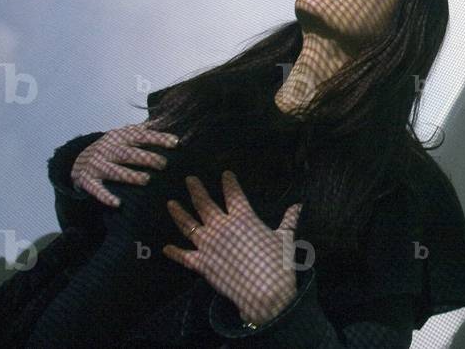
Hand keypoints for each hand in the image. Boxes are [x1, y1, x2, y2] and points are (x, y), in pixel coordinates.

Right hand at [71, 120, 180, 206]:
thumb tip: (166, 118)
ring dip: (130, 176)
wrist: (78, 159)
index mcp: (119, 137)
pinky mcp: (88, 180)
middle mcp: (108, 149)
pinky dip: (106, 196)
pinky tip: (118, 203)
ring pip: (114, 171)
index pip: (141, 136)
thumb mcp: (124, 134)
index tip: (176, 142)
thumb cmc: (111, 147)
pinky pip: (96, 189)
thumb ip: (145, 129)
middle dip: (146, 158)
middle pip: (128, 153)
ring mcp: (96, 165)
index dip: (158, 139)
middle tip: (164, 164)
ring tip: (146, 180)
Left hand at [163, 171, 303, 325]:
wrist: (263, 291)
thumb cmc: (277, 263)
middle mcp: (222, 227)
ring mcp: (208, 245)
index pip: (233, 194)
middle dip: (196, 190)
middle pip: (204, 204)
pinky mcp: (201, 263)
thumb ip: (289, 220)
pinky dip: (174, 252)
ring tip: (171, 203)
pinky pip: (183, 256)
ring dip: (179, 213)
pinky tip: (165, 248)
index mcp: (243, 218)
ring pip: (188, 225)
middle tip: (189, 179)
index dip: (229, 182)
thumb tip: (298, 205)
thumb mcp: (285, 238)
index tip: (225, 174)